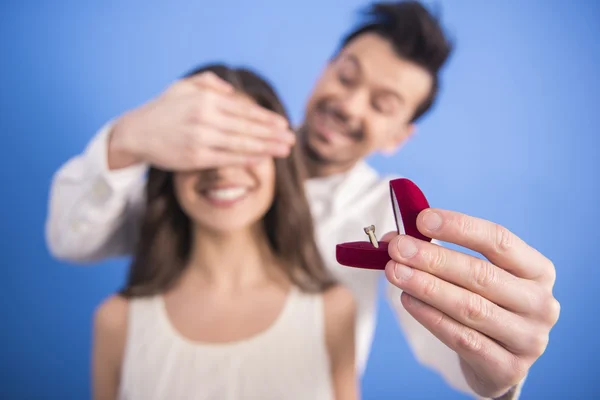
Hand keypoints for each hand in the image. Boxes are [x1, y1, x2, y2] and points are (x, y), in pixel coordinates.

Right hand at [108, 71, 294, 170]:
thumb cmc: (163, 110)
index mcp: (205, 100)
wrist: (136, 133)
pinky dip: (246, 158)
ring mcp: (200, 139)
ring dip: (266, 148)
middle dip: (273, 134)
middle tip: (291, 139)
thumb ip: (208, 83)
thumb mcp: (183, 86)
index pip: (243, 110)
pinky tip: (262, 158)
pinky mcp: (195, 157)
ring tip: (284, 150)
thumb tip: (231, 90)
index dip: (265, 118)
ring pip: (241, 144)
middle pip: (247, 128)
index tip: (283, 124)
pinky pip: (227, 158)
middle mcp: (205, 118)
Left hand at [383, 209, 559, 397]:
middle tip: (398, 248)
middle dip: (433, 258)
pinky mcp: (509, 368)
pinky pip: (462, 338)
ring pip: (470, 307)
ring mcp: (528, 338)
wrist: (499, 361)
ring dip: (427, 286)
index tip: (422, 219)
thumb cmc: (484, 303)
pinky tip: (407, 300)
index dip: (460, 227)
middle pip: (481, 274)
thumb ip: (439, 250)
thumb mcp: (473, 274)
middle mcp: (541, 303)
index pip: (499, 240)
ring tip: (395, 272)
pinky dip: (430, 317)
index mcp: (538, 270)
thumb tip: (395, 237)